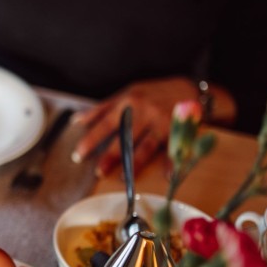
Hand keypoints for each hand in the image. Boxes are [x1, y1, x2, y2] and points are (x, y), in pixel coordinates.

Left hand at [71, 77, 196, 178]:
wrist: (190, 88)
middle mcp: (145, 111)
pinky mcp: (179, 130)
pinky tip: (167, 176)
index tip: (78, 154)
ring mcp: (162, 121)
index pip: (106, 123)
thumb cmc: (153, 93)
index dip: (92, 139)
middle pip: (125, 137)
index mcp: (129, 102)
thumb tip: (76, 120)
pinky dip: (172, 163)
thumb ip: (102, 108)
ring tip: (123, 179)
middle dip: (111, 155)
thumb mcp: (127, 93)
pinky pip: (174, 149)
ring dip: (135, 163)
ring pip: (146, 146)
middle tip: (99, 172)